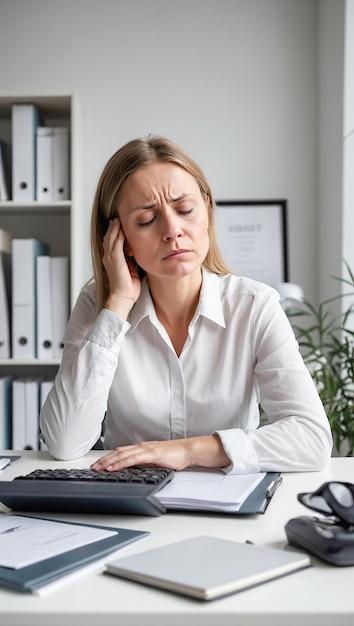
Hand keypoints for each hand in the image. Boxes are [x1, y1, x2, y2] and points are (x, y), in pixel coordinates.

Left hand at [90, 435, 229, 471]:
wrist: (188, 450)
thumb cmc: (175, 456)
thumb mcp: (156, 460)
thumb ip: (145, 463)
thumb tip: (135, 469)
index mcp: (142, 447)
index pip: (121, 452)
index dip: (108, 457)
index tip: (98, 464)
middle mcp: (141, 446)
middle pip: (118, 452)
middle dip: (103, 460)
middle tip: (92, 468)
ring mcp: (145, 449)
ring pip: (122, 455)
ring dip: (108, 462)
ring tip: (97, 468)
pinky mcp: (151, 454)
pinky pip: (131, 459)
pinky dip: (120, 463)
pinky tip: (112, 467)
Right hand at [102, 218, 140, 317]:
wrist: (123, 297)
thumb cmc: (128, 288)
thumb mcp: (132, 271)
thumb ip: (132, 261)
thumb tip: (138, 255)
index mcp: (112, 261)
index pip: (112, 243)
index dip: (114, 234)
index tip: (119, 225)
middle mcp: (108, 258)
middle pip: (109, 238)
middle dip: (113, 228)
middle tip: (117, 218)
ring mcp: (110, 258)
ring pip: (111, 238)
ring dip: (114, 228)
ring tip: (117, 220)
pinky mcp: (114, 259)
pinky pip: (115, 243)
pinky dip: (118, 234)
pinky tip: (121, 228)